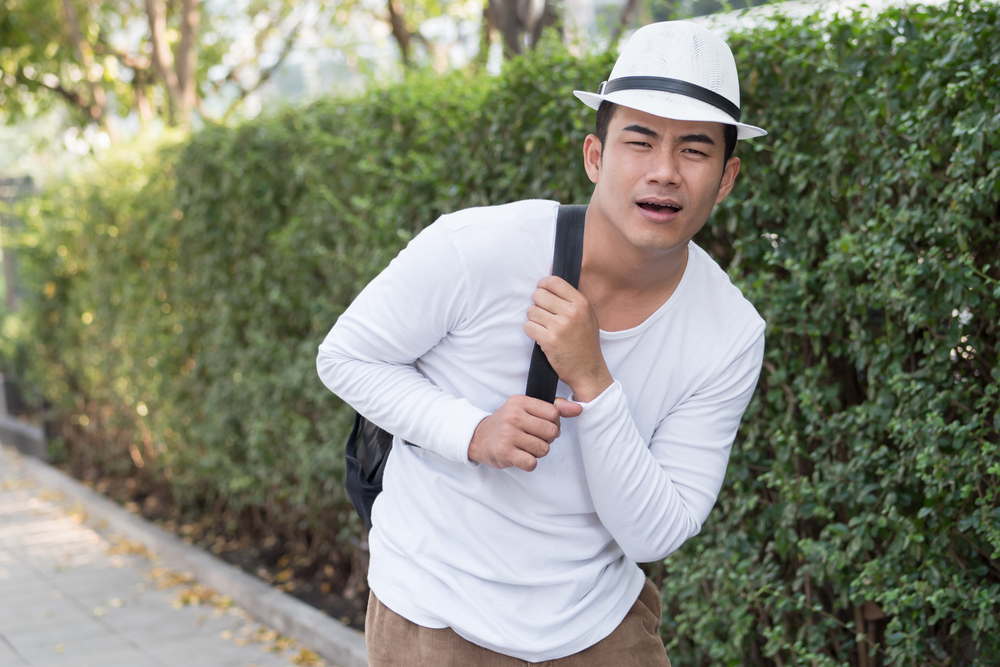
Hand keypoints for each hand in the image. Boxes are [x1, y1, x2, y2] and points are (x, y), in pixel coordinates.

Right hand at [469, 396, 582, 471]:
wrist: (479, 438)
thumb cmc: (507, 423)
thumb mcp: (527, 409)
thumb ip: (554, 407)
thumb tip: (579, 409)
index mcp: (520, 402)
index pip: (554, 413)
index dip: (553, 423)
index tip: (542, 426)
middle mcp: (513, 416)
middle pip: (552, 432)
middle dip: (547, 439)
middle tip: (535, 438)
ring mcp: (508, 435)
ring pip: (544, 449)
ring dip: (538, 452)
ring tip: (526, 447)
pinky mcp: (504, 452)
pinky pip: (531, 463)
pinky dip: (529, 463)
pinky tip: (520, 456)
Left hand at [524, 276, 613, 402]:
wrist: (588, 370)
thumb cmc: (585, 342)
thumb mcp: (586, 315)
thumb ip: (570, 296)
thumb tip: (550, 271)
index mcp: (581, 303)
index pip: (554, 282)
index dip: (543, 285)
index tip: (543, 292)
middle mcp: (571, 313)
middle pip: (539, 295)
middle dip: (538, 305)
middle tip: (545, 316)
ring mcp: (560, 327)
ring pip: (531, 311)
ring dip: (534, 320)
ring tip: (545, 328)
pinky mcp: (549, 341)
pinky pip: (528, 327)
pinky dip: (532, 332)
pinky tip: (542, 337)